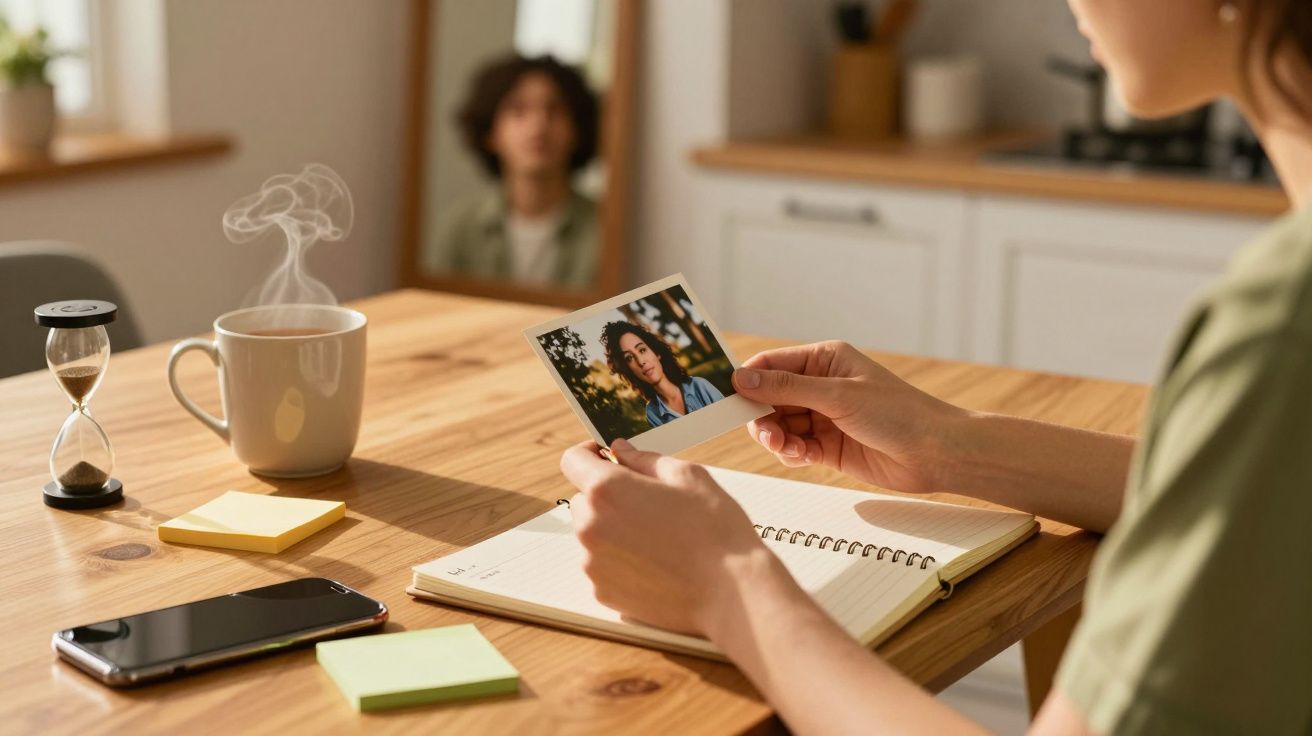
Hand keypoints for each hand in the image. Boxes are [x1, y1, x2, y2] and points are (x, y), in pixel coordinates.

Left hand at [558, 439, 779, 634]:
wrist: (731, 593)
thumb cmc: (715, 531)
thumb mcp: (688, 477)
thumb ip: (645, 460)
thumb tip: (621, 451)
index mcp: (608, 490)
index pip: (572, 460)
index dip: (589, 453)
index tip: (606, 457)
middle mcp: (590, 527)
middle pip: (582, 500)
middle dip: (606, 495)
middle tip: (647, 502)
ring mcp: (594, 564)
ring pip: (592, 534)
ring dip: (612, 529)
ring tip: (657, 537)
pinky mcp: (603, 592)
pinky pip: (602, 565)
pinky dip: (620, 560)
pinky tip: (655, 563)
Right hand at [732, 341, 966, 493]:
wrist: (936, 453)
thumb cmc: (898, 413)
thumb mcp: (838, 395)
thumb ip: (787, 388)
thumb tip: (742, 379)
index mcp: (824, 360)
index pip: (772, 364)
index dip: (747, 380)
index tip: (725, 398)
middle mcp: (821, 386)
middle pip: (769, 398)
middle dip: (761, 416)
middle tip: (765, 433)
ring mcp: (824, 417)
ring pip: (779, 426)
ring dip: (776, 438)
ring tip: (788, 449)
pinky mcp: (828, 447)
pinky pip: (794, 447)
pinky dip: (791, 453)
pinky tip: (803, 457)